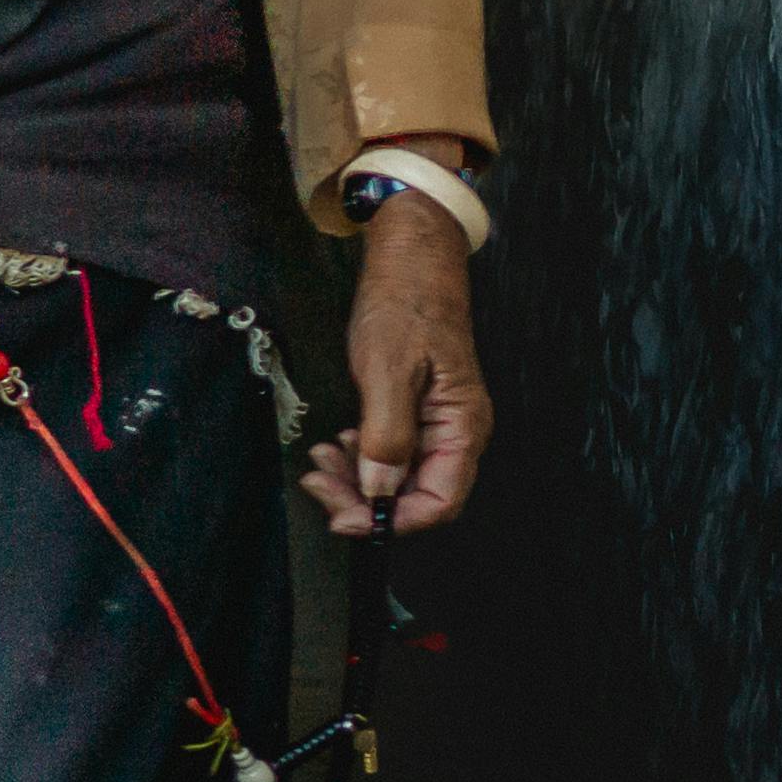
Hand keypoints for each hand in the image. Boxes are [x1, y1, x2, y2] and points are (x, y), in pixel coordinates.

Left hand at [303, 190, 491, 536]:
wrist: (411, 263)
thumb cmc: (408, 306)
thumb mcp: (390, 371)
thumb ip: (388, 434)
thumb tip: (380, 488)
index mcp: (462, 427)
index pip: (439, 502)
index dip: (392, 518)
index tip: (347, 517)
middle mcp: (454, 432)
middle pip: (414, 495)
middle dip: (363, 497)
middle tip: (319, 483)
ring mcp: (434, 423)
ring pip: (397, 476)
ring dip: (356, 477)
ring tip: (321, 459)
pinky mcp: (414, 412)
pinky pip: (389, 451)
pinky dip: (360, 455)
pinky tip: (338, 443)